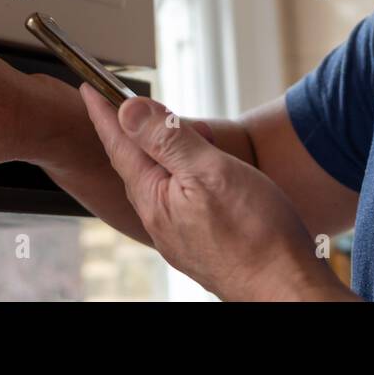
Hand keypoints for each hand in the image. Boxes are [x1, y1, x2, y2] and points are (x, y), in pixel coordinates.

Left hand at [79, 85, 352, 300]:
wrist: (286, 289)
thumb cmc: (256, 233)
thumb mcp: (209, 172)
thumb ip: (167, 140)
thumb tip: (126, 110)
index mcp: (154, 198)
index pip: (120, 145)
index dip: (104, 113)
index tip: (87, 86)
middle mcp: (160, 220)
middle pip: (137, 163)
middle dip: (134, 129)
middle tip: (135, 99)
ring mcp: (180, 235)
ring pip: (161, 181)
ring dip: (164, 151)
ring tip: (183, 131)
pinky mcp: (202, 244)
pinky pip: (180, 198)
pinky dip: (183, 174)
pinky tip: (203, 173)